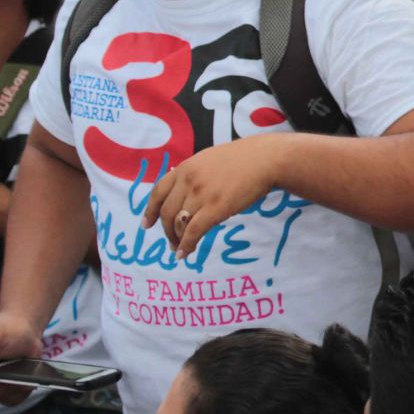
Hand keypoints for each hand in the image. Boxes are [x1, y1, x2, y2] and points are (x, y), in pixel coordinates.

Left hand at [139, 136, 288, 258]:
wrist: (266, 160)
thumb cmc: (244, 159)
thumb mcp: (211, 159)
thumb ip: (195, 173)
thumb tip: (186, 191)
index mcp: (185, 167)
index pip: (158, 192)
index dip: (150, 211)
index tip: (147, 225)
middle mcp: (188, 181)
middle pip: (167, 211)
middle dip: (166, 230)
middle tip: (170, 242)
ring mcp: (201, 195)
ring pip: (179, 223)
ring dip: (177, 240)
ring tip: (179, 249)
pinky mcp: (215, 208)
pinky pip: (194, 231)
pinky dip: (186, 245)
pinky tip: (185, 254)